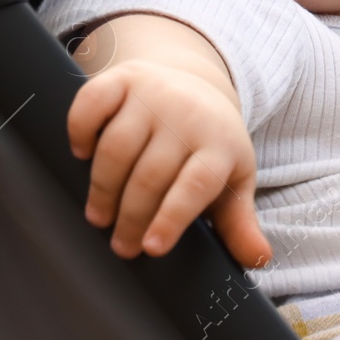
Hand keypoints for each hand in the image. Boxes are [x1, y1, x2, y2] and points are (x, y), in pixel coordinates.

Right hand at [67, 59, 271, 267]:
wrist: (196, 85)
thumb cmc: (211, 146)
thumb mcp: (232, 181)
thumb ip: (240, 223)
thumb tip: (259, 260)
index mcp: (220, 144)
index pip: (196, 183)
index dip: (172, 216)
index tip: (152, 248)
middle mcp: (188, 115)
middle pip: (151, 174)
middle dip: (132, 216)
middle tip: (121, 246)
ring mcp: (154, 94)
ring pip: (117, 146)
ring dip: (103, 187)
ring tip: (99, 216)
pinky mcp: (122, 79)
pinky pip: (91, 105)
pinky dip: (80, 131)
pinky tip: (82, 155)